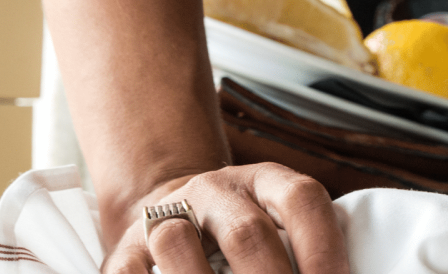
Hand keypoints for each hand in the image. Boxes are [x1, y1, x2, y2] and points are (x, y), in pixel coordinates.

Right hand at [102, 163, 349, 273]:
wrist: (170, 210)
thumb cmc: (243, 236)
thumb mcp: (278, 226)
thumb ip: (304, 252)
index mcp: (266, 182)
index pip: (302, 200)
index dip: (324, 249)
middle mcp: (217, 191)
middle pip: (247, 233)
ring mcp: (166, 216)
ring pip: (177, 241)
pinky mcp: (123, 247)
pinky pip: (127, 270)